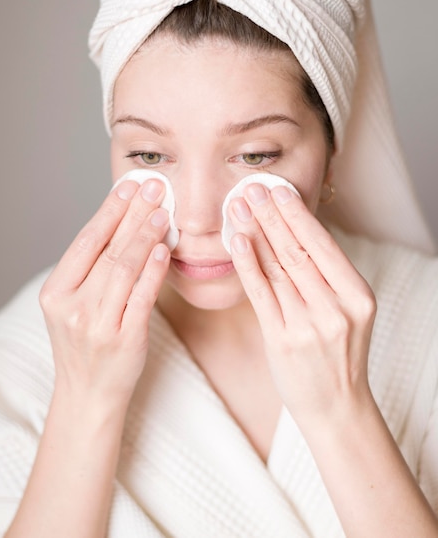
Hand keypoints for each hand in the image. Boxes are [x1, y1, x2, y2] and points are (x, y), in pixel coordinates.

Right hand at [40, 178, 169, 405]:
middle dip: (134, 214)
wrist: (88, 394)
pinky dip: (155, 271)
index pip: (86, 241)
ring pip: (125, 268)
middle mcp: (73, 307)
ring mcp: (98, 325)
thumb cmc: (85, 344)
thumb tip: (124, 222)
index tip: (129, 186)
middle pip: (107, 249)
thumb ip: (91, 270)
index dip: (110, 210)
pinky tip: (165, 250)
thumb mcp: (74, 305)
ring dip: (146, 236)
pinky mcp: (125, 339)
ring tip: (164, 213)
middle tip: (155, 188)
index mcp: (56, 293)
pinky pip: (142, 297)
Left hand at [228, 183, 376, 427]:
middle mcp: (337, 309)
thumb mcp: (348, 312)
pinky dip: (248, 264)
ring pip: (278, 268)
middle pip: (298, 251)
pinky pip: (261, 294)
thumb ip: (327, 276)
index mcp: (358, 296)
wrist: (336, 406)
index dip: (297, 215)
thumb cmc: (338, 354)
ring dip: (256, 232)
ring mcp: (309, 326)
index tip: (278, 190)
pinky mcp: (283, 340)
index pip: (323, 246)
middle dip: (272, 216)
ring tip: (239, 206)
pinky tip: (237, 241)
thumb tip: (292, 229)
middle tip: (252, 188)